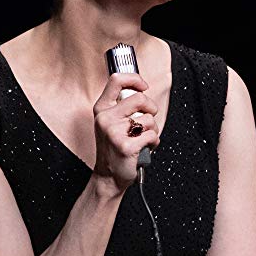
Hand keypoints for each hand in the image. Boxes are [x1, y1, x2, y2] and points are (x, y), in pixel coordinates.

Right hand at [91, 72, 159, 192]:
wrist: (109, 176)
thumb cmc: (115, 148)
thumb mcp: (111, 123)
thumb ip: (122, 106)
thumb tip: (141, 90)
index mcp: (102, 109)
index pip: (116, 80)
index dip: (134, 79)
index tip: (144, 86)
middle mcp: (106, 118)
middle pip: (140, 98)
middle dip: (151, 109)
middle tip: (148, 119)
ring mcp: (114, 132)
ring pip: (149, 119)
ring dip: (152, 130)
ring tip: (142, 139)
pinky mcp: (126, 146)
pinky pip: (152, 135)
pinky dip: (153, 142)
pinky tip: (144, 148)